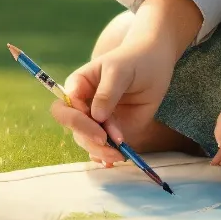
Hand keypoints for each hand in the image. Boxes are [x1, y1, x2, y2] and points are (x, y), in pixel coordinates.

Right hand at [50, 35, 174, 165]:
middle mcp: (83, 105)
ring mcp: (97, 120)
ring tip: (122, 153)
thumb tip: (96, 117)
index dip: (78, 122)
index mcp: (78, 86)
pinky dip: (107, 157)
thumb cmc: (135, 60)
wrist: (156, 62)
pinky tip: (116, 159)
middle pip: (75, 130)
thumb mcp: (120, 70)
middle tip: (112, 145)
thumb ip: (107, 92)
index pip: (64, 109)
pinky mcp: (112, 130)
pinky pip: (103, 148)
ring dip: (102, 151)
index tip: (100, 129)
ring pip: (88, 142)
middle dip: (91, 140)